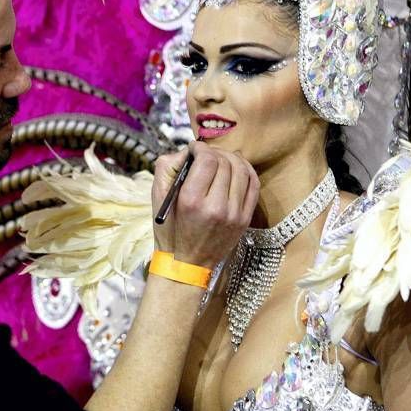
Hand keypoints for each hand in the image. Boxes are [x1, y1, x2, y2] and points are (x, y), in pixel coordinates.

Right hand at [152, 142, 258, 268]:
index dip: (201, 148)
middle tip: (205, 154)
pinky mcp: (245, 219)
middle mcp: (216, 207)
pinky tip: (236, 168)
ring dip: (231, 158)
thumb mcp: (157, 198)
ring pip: (242, 170)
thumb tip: (188, 151)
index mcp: (191, 201)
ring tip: (220, 158)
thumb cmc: (169, 229)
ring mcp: (234, 214)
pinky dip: (246, 170)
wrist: (187, 262)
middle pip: (225, 163)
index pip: (207, 160)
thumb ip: (167, 167)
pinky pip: (253, 185)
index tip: (194, 148)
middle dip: (214, 152)